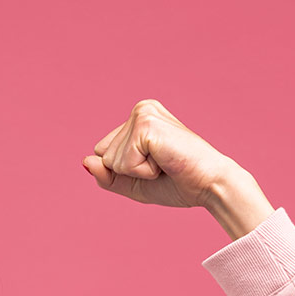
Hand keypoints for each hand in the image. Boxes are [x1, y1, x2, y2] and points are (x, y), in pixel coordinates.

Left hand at [82, 100, 240, 209]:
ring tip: (165, 163)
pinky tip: (164, 161)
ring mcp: (142, 114)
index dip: (125, 171)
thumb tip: (84, 160)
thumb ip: (106, 176)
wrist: (210, 185)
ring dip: (137, 171)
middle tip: (162, 166)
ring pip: (111, 160)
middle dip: (129, 171)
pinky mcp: (145, 125)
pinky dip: (142, 172)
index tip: (156, 166)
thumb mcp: (133, 184)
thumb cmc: (177, 183)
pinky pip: (123, 163)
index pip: (103, 154)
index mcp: (138, 118)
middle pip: (103, 155)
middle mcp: (140, 110)